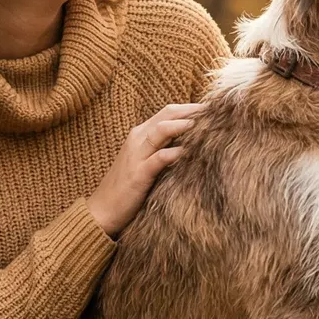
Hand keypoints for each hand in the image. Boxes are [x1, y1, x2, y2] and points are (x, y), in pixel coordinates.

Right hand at [89, 102, 202, 236]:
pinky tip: (189, 152)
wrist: (102, 210)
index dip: (191, 108)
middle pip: (168, 114)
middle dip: (193, 110)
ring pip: (162, 129)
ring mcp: (136, 154)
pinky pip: (159, 158)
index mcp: (140, 134)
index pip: (168, 111)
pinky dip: (174, 152)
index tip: (214, 110)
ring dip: (184, 124)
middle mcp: (138, 138)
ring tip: (206, 123)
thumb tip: (192, 144)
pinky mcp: (138, 174)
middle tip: (217, 111)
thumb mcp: (146, 162)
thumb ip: (164, 149)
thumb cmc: (128, 187)